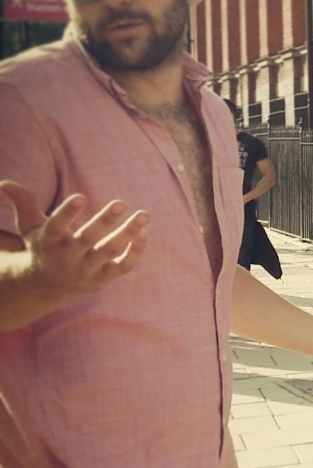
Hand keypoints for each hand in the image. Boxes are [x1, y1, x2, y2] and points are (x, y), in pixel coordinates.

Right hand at [0, 181, 149, 303]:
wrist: (47, 285)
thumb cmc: (43, 246)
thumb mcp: (30, 226)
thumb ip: (23, 202)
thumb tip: (4, 182)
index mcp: (48, 241)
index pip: (56, 226)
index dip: (67, 212)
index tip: (81, 196)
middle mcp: (67, 257)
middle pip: (88, 239)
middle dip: (104, 220)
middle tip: (121, 202)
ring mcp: (86, 270)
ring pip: (110, 251)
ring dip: (128, 233)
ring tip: (144, 214)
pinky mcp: (103, 279)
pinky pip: (123, 267)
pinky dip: (135, 252)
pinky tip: (144, 234)